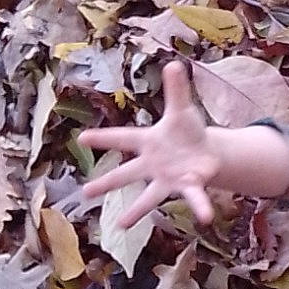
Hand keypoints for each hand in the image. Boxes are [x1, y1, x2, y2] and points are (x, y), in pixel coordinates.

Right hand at [78, 61, 219, 227]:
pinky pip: (194, 197)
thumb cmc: (186, 131)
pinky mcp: (187, 187)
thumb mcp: (182, 109)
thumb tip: (174, 64)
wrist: (204, 151)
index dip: (103, 138)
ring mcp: (167, 179)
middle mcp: (152, 164)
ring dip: (137, 210)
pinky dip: (200, 206)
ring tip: (121, 225)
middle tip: (85, 193)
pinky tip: (206, 217)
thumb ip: (177, 90)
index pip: (122, 137)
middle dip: (107, 182)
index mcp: (148, 141)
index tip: (82, 138)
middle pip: (127, 173)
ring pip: (150, 196)